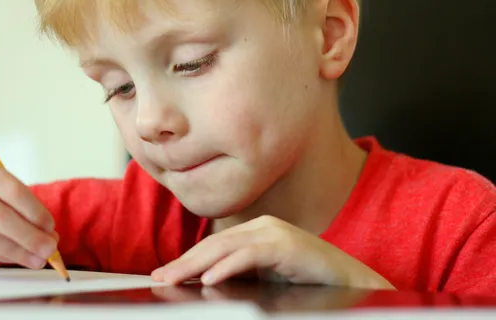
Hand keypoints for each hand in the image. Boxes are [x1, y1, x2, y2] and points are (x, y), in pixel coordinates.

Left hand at [151, 215, 393, 289]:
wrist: (352, 283)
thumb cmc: (309, 281)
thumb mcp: (266, 279)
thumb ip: (240, 276)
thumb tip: (204, 284)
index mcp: (256, 232)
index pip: (213, 246)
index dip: (186, 260)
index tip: (163, 274)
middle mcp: (262, 227)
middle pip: (213, 245)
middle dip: (183, 263)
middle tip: (158, 278)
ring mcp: (275, 232)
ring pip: (225, 247)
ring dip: (195, 265)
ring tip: (173, 279)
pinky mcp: (287, 245)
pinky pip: (250, 256)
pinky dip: (228, 267)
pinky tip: (209, 279)